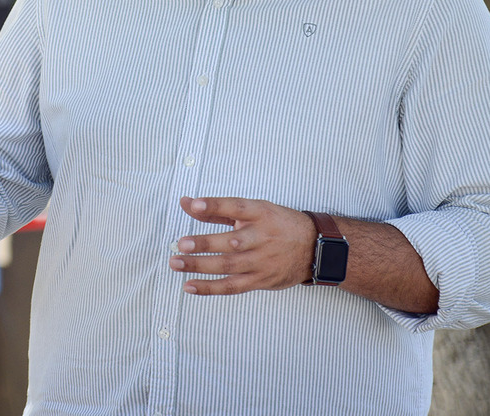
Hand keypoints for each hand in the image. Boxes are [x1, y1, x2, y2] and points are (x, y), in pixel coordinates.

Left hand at [169, 196, 315, 294]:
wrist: (314, 248)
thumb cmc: (278, 225)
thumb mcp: (253, 209)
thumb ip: (217, 208)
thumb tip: (186, 202)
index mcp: (260, 213)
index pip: (235, 206)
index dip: (214, 205)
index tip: (194, 205)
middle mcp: (261, 237)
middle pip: (230, 242)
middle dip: (204, 243)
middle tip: (181, 244)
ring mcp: (261, 261)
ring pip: (228, 265)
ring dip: (200, 266)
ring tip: (176, 263)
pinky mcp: (260, 280)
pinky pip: (233, 286)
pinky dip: (210, 288)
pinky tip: (190, 286)